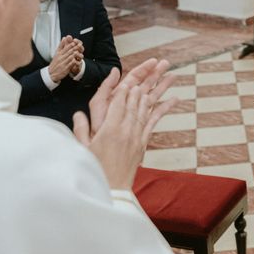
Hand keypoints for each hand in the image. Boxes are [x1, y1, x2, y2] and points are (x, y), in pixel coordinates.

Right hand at [49, 36, 82, 82]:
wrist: (51, 74)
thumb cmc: (55, 63)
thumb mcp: (57, 53)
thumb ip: (61, 46)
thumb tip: (64, 38)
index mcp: (59, 54)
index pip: (65, 48)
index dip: (70, 45)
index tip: (75, 41)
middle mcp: (61, 58)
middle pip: (68, 52)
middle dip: (74, 48)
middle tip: (79, 45)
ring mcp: (63, 63)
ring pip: (70, 57)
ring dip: (75, 54)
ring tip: (79, 51)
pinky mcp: (66, 68)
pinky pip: (70, 64)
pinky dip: (74, 62)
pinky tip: (78, 60)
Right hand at [73, 59, 178, 189]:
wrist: (112, 191)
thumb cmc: (93, 171)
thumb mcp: (81, 150)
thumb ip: (81, 129)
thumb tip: (79, 114)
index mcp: (109, 128)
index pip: (120, 100)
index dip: (128, 83)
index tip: (137, 69)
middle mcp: (126, 128)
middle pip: (138, 98)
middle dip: (148, 78)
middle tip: (160, 62)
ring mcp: (137, 135)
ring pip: (149, 106)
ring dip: (159, 88)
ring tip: (170, 73)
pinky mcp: (143, 142)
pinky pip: (155, 121)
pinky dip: (164, 108)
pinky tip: (174, 98)